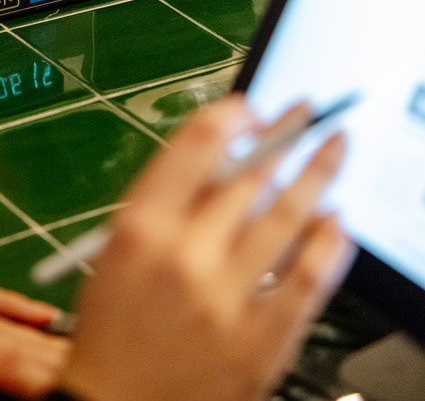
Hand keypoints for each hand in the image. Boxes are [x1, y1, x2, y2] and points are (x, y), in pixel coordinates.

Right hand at [57, 95, 354, 400]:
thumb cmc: (114, 328)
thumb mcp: (120, 251)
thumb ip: (167, 203)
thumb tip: (227, 157)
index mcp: (140, 227)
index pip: (196, 145)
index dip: (233, 116)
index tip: (252, 109)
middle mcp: (184, 257)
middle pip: (251, 177)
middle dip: (286, 137)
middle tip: (307, 115)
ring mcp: (226, 300)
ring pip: (289, 218)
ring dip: (318, 176)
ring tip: (332, 150)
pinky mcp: (260, 341)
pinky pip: (308, 278)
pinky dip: (329, 243)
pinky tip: (335, 222)